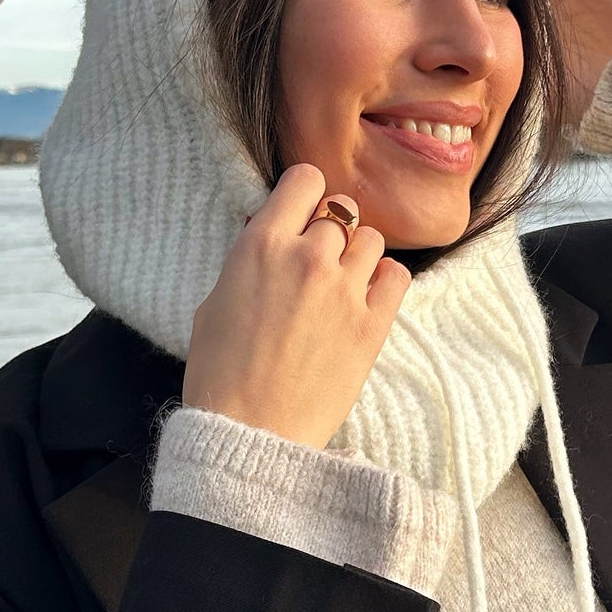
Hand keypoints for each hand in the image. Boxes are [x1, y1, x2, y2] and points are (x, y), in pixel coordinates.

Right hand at [183, 165, 410, 448]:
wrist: (249, 431)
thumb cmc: (220, 373)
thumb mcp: (215, 301)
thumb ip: (251, 262)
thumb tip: (273, 243)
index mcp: (261, 245)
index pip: (305, 180)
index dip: (306, 193)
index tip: (302, 212)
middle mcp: (308, 256)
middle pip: (340, 210)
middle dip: (329, 231)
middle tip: (316, 262)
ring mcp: (345, 289)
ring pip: (371, 239)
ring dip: (357, 254)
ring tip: (341, 283)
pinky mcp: (373, 324)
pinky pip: (397, 275)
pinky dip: (385, 280)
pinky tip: (366, 297)